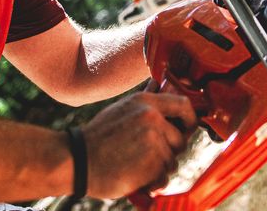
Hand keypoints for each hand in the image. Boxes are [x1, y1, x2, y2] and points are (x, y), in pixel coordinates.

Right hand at [81, 92, 196, 197]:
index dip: (190, 119)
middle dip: (169, 151)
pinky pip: (164, 177)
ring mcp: (153, 141)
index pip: (184, 105)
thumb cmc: (97, 138)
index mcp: (145, 102)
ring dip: (159, 168)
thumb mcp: (121, 109)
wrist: (77, 160)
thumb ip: (145, 100)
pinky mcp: (152, 164)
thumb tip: (159, 84)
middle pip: (181, 139)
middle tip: (147, 155)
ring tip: (136, 164)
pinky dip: (153, 182)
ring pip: (172, 161)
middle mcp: (152, 118)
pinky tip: (135, 176)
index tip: (187, 129)